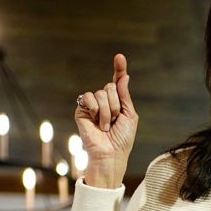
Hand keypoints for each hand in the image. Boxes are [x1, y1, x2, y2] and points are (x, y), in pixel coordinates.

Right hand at [74, 53, 138, 188]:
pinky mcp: (81, 110)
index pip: (117, 81)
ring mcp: (92, 105)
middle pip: (110, 87)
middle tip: (115, 121)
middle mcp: (104, 101)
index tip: (119, 57)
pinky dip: (94, 109)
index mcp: (117, 102)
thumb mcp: (130, 115)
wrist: (110, 154)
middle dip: (116, 105)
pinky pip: (88, 97)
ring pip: (101, 93)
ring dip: (107, 111)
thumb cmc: (122, 139)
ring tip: (106, 126)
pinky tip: (95, 121)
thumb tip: (124, 76)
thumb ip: (125, 96)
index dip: (118, 69)